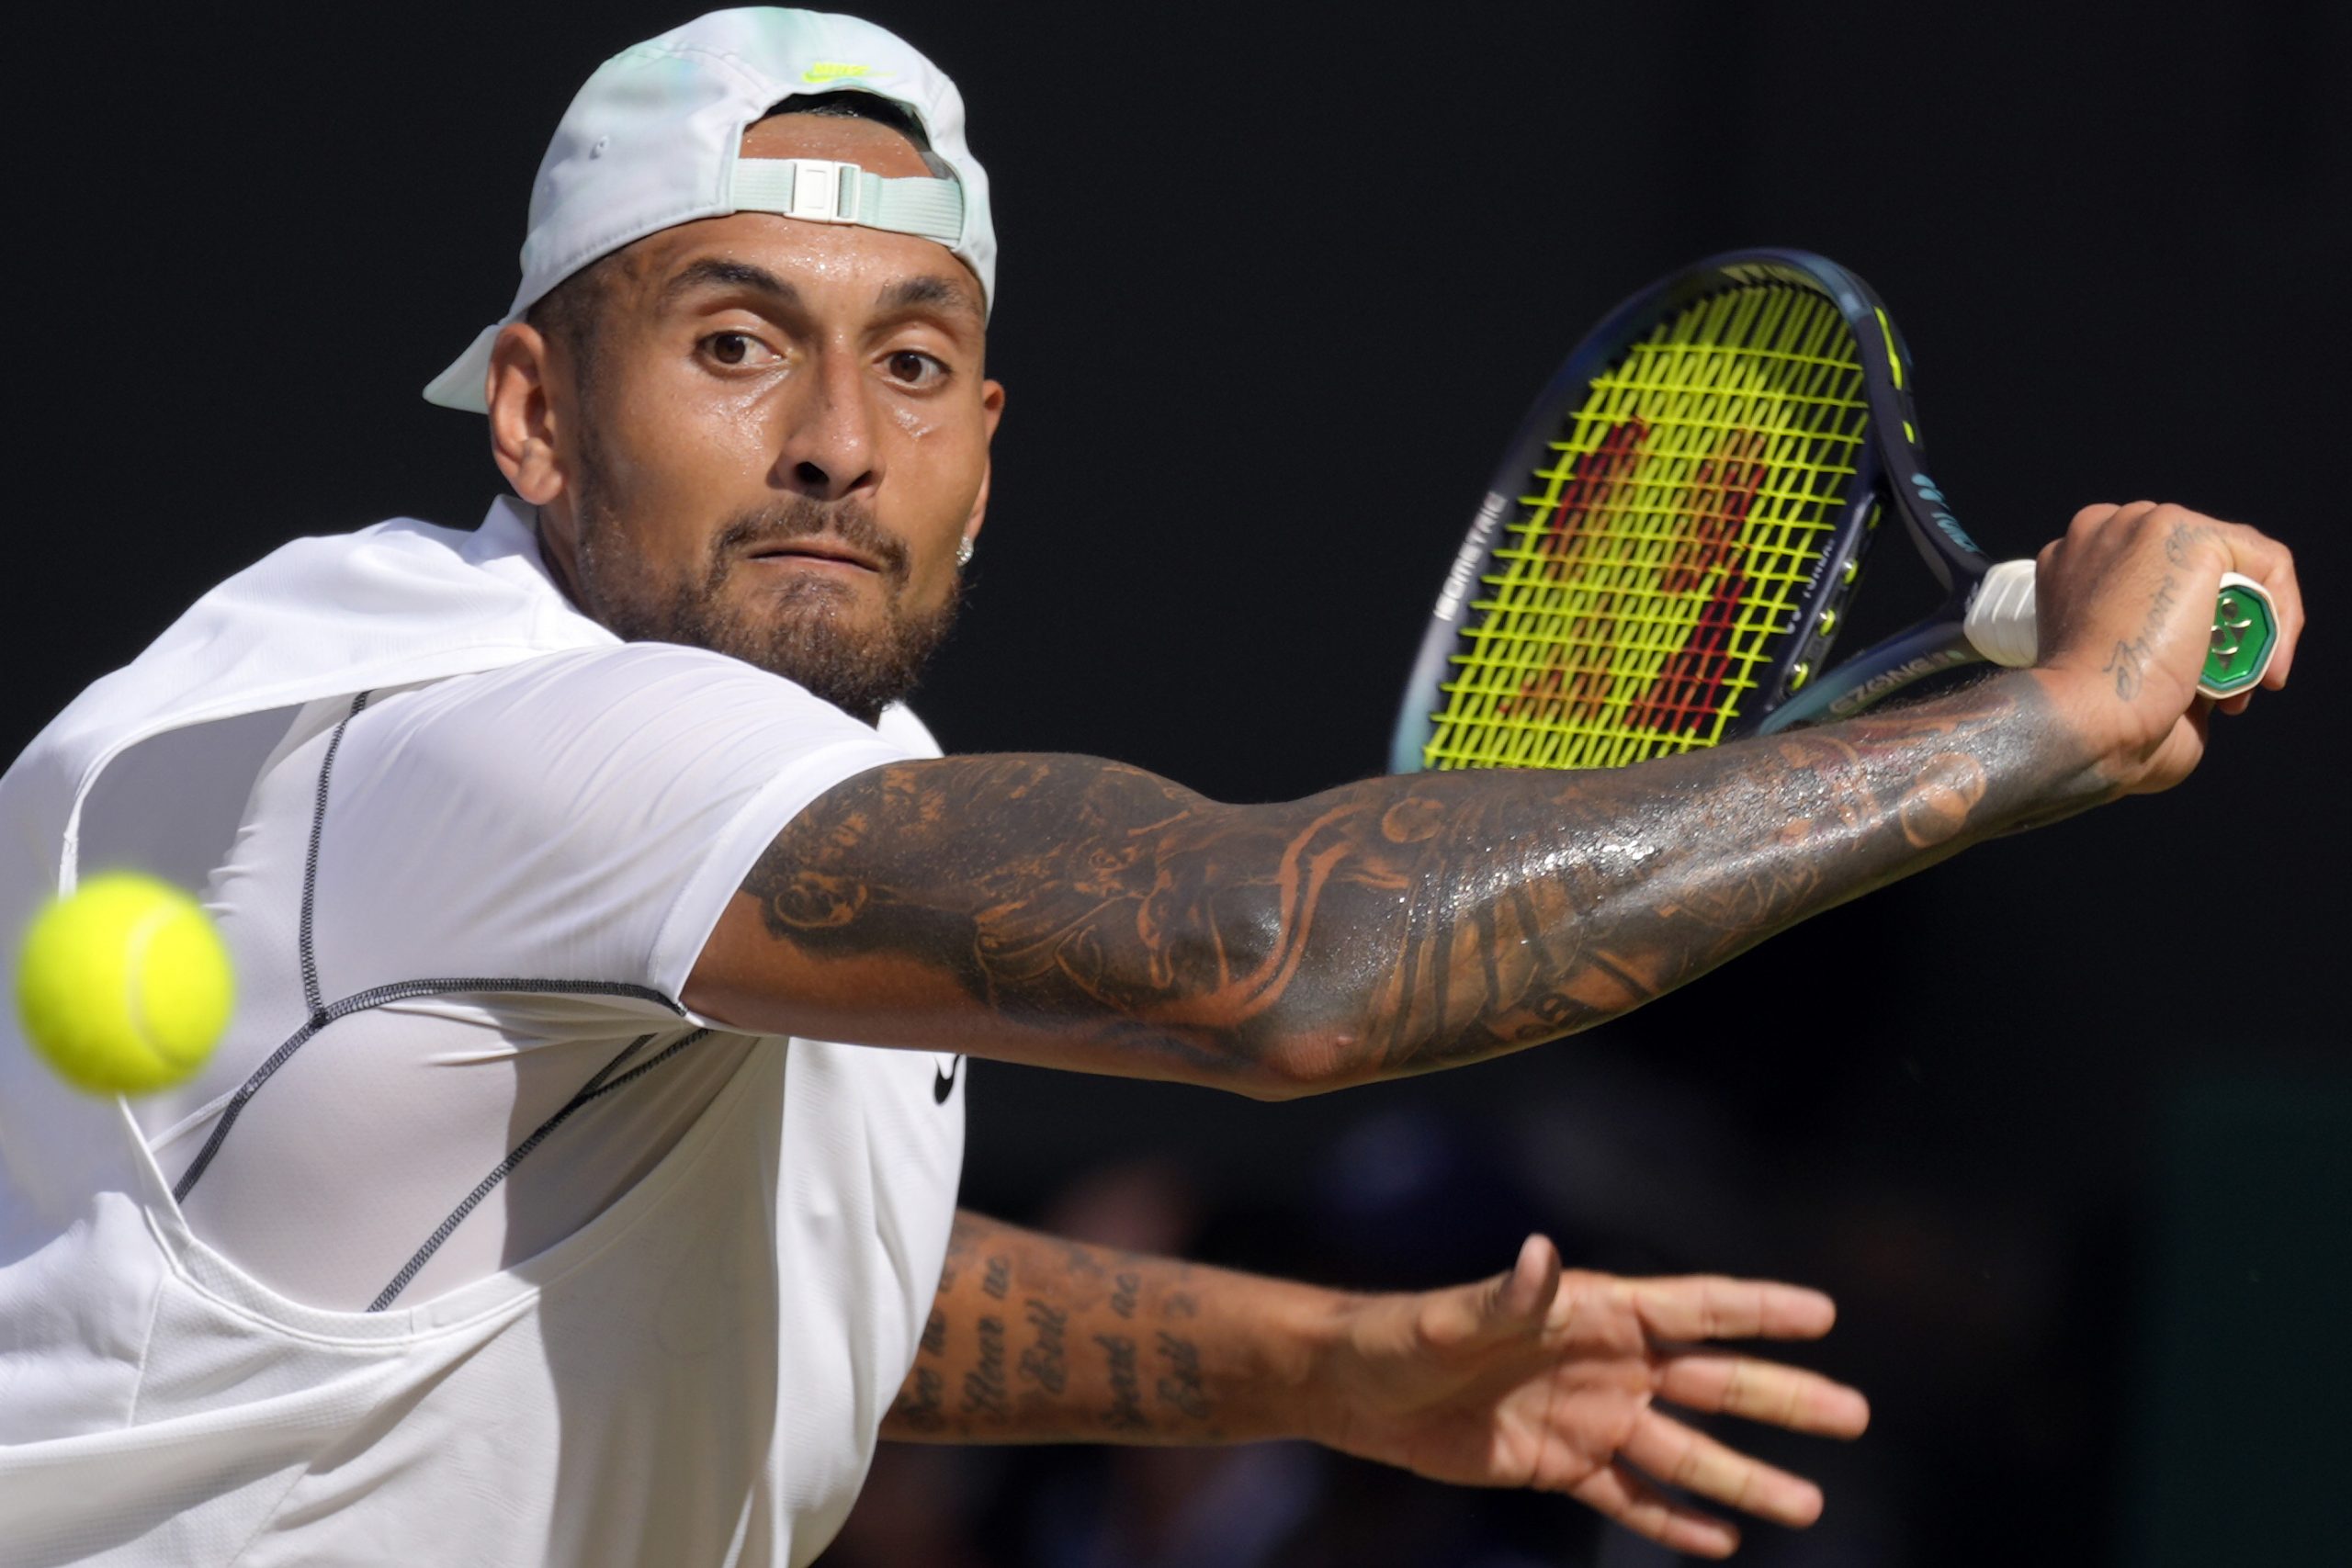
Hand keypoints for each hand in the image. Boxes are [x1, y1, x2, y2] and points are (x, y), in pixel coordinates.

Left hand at [1308, 1235, 1868, 1557]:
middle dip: (1782, 1398)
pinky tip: (1724, 1543)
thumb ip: (1505, 1297)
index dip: (1756, 1310)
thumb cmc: (1401, 1336)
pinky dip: (1674, 1520)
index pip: (1692, 1308)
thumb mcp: (1452, 1320)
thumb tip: (1540, 1256)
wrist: (1355, 1389)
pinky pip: (1631, 1497)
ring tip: (1810, 1506)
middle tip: (1855, 1416)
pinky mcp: (1559, 1465)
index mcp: (1591, 1312)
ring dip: (1745, 1477)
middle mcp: (1605, 1362)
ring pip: (1685, 1451)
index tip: (1825, 1313)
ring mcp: (1589, 1416)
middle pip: (1713, 1383)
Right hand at [2034, 501, 2302, 794]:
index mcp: (2072, 564)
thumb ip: (2153, 650)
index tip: (2193, 683)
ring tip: (2243, 684)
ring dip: (2251, 626)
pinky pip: (2267, 562)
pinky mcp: (2189, 536)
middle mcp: (2102, 532)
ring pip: (2234, 564)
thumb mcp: (2113, 672)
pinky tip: (2266, 668)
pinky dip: (2282, 616)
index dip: (2182, 625)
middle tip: (2223, 689)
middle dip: (2219, 624)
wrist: (2085, 718)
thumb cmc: (2092, 719)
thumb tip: (2206, 673)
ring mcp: (2144, 526)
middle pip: (2190, 566)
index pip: (2148, 575)